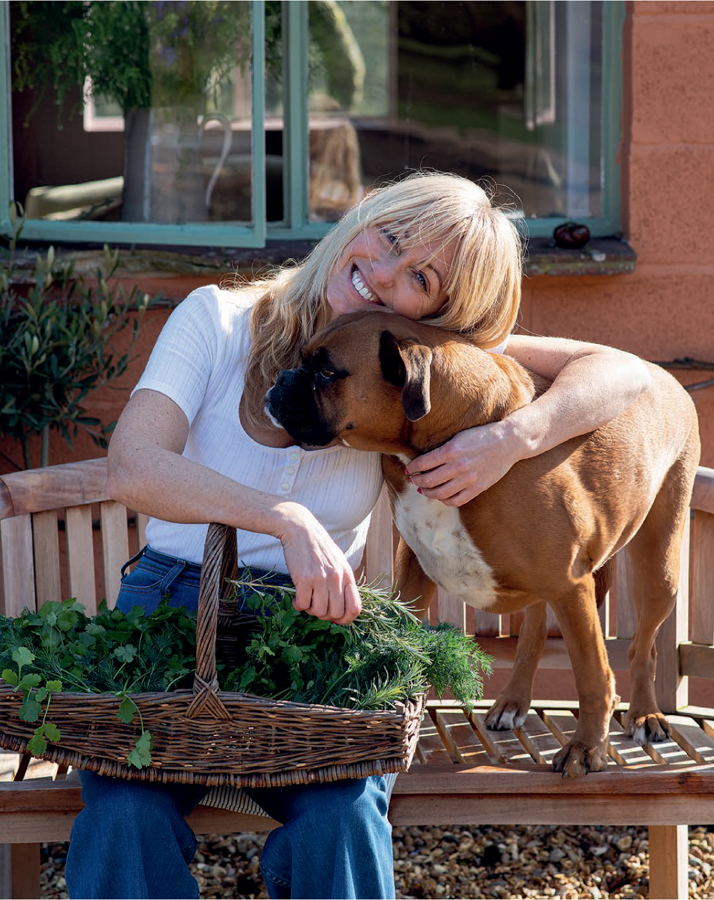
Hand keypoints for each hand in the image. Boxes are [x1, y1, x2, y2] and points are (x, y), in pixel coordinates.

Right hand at [276, 503, 361, 624]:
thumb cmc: (318, 547)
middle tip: (316, 606)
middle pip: (336, 613)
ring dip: (310, 610)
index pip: (355, 608)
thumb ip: (341, 582)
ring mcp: (321, 578)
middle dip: (325, 615)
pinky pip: (303, 605)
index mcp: (347, 575)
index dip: (346, 620)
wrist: (300, 529)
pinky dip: (298, 605)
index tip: (335, 619)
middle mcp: (337, 578)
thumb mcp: (337, 562)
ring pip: (319, 611)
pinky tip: (296, 597)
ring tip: (306, 600)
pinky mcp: (304, 578)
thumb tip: (341, 608)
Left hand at [405, 420, 520, 506]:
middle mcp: (458, 466)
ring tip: (423, 490)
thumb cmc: (482, 436)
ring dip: (427, 493)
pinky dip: (445, 500)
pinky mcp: (478, 488)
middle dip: (416, 481)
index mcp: (451, 450)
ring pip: (440, 493)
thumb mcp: (459, 437)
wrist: (509, 441)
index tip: (409, 469)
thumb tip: (424, 463)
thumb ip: (442, 450)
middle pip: (428, 481)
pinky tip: (441, 496)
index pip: (423, 463)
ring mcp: (469, 479)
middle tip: (413, 479)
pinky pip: (456, 500)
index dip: (412, 468)